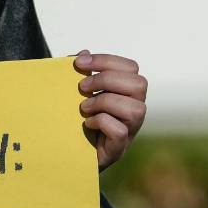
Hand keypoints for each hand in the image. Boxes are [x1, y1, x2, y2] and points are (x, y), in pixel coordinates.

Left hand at [74, 50, 146, 170]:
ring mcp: (131, 129)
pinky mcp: (120, 147)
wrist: (70, 154)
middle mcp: (135, 108)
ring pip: (134, 108)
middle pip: (138, 84)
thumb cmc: (78, 119)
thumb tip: (82, 53)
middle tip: (82, 87)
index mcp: (128, 91)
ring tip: (84, 108)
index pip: (130, 67)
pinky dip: (101, 123)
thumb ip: (81, 73)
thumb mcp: (77, 93)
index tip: (79, 62)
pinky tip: (87, 124)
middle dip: (106, 80)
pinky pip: (120, 130)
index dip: (105, 60)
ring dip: (104, 102)